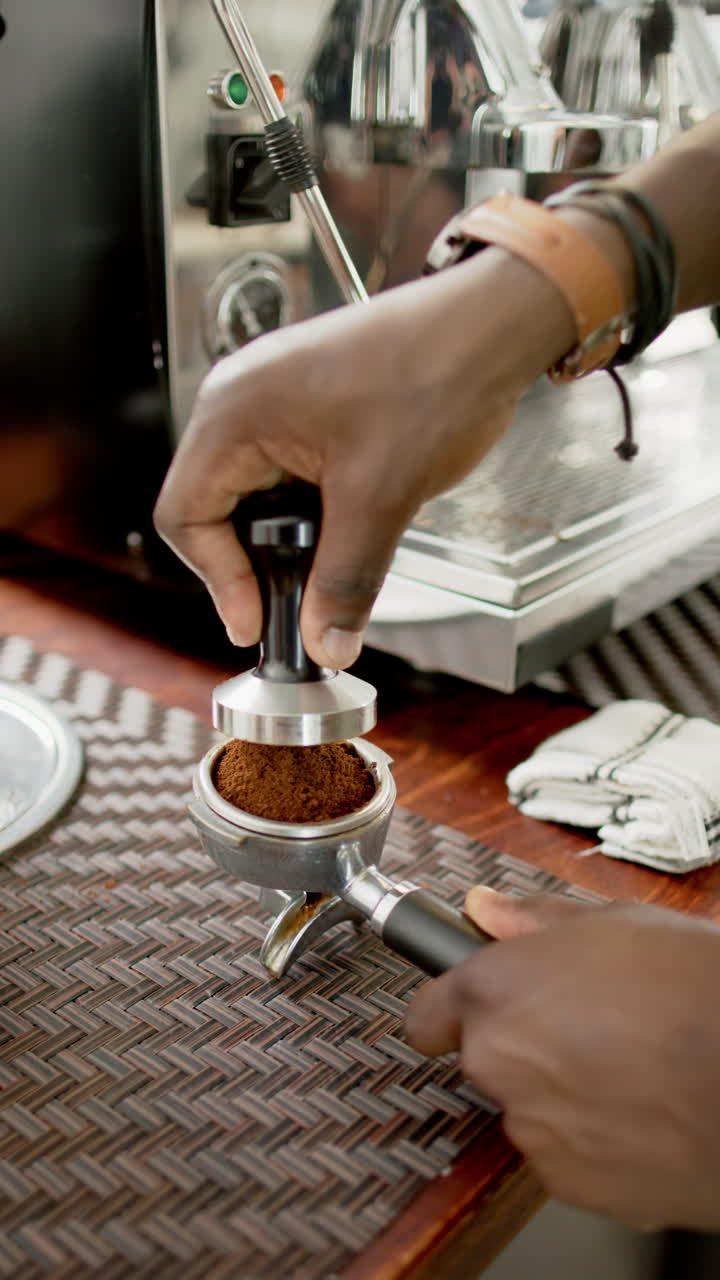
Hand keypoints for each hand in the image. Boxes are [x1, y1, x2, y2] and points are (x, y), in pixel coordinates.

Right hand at [153, 249, 572, 668]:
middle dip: (255, 563)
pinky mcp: (303, 404)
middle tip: (297, 606)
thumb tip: (326, 642)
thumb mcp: (382, 499)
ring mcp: (270, 398)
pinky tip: (348, 527)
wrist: (489, 328)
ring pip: (253, 495)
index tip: (257, 622)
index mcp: (234, 413)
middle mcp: (239, 400)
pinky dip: (308, 512)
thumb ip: (346, 581)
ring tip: (333, 564)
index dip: (219, 580)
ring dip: (287, 539)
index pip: (186, 516)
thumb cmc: (433, 377)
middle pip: (213, 508)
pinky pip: (283, 473)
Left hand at [406, 888, 719, 1230]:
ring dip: (560, 1094)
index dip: (450, 1010)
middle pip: (486, 1059)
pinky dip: (592, 1140)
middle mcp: (498, 1063)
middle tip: (588, 1028)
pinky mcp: (568, 1182)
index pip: (428, 1012)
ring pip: (528, 1109)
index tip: (465, 1011)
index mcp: (495, 992)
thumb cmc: (697, 991)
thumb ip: (534, 921)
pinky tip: (640, 1110)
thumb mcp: (617, 924)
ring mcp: (531, 1128)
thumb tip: (485, 909)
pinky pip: (565, 1156)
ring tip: (628, 1069)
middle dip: (523, 1046)